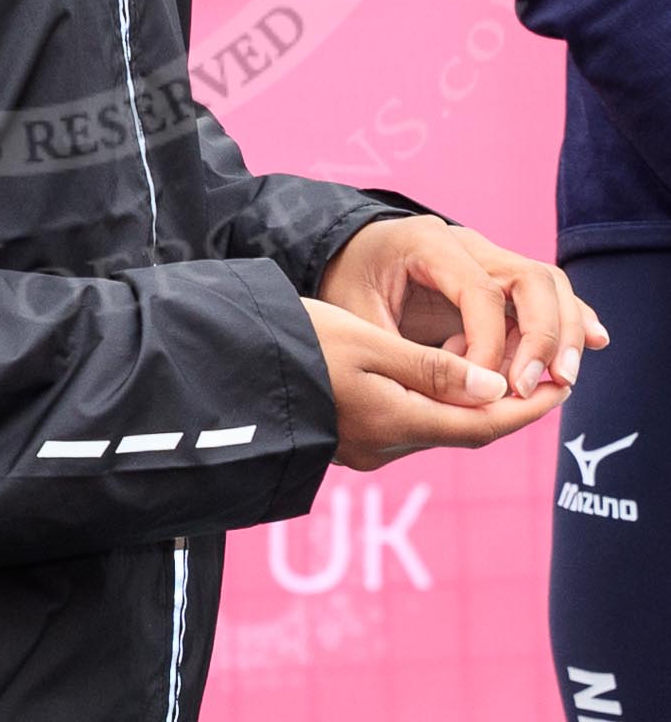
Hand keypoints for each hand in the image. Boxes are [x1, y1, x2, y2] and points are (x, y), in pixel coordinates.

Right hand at [300, 297, 570, 470]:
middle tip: (540, 376)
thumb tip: (494, 389)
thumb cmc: (295, 345)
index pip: (483, 424)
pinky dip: (435, 404)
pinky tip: (439, 378)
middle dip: (505, 407)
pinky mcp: (347, 439)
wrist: (230, 371)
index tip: (561, 387)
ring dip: (470, 405)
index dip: (526, 408)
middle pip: (464, 430)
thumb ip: (429, 367)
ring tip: (496, 369)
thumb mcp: (365, 342)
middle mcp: (386, 445)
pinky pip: (408, 424)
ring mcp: (365, 448)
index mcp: (396, 422)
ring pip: (436, 427)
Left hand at [317, 215, 610, 398]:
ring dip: (564, 332)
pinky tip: (597, 343)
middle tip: (536, 387)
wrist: (346, 254)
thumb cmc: (347, 285)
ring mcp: (488, 257)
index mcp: (429, 243)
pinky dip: (571, 317)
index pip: (481, 293)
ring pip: (548, 284)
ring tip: (562, 381)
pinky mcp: (499, 279)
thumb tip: (460, 399)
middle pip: (531, 278)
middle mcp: (467, 243)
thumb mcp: (357, 317)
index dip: (489, 347)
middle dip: (544, 336)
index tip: (484, 390)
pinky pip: (545, 292)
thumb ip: (405, 356)